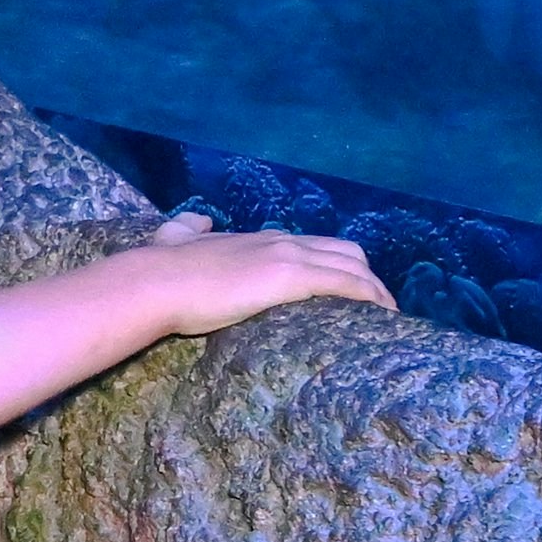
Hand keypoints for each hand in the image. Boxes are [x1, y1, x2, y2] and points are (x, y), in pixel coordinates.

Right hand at [129, 207, 391, 336]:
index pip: (315, 245)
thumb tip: (199, 222)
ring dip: (375, 291)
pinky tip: (380, 314)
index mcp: (260, 238)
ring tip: (386, 318)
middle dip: (368, 279)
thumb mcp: (175, 238)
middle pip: (346, 251)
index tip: (351, 291)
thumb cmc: (162, 268)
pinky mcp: (289, 277)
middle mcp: (280, 240)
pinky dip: (369, 297)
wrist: (155, 280)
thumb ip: (188, 229)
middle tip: (377, 310)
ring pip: (353, 265)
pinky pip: (345, 283)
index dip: (339, 266)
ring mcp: (287, 255)